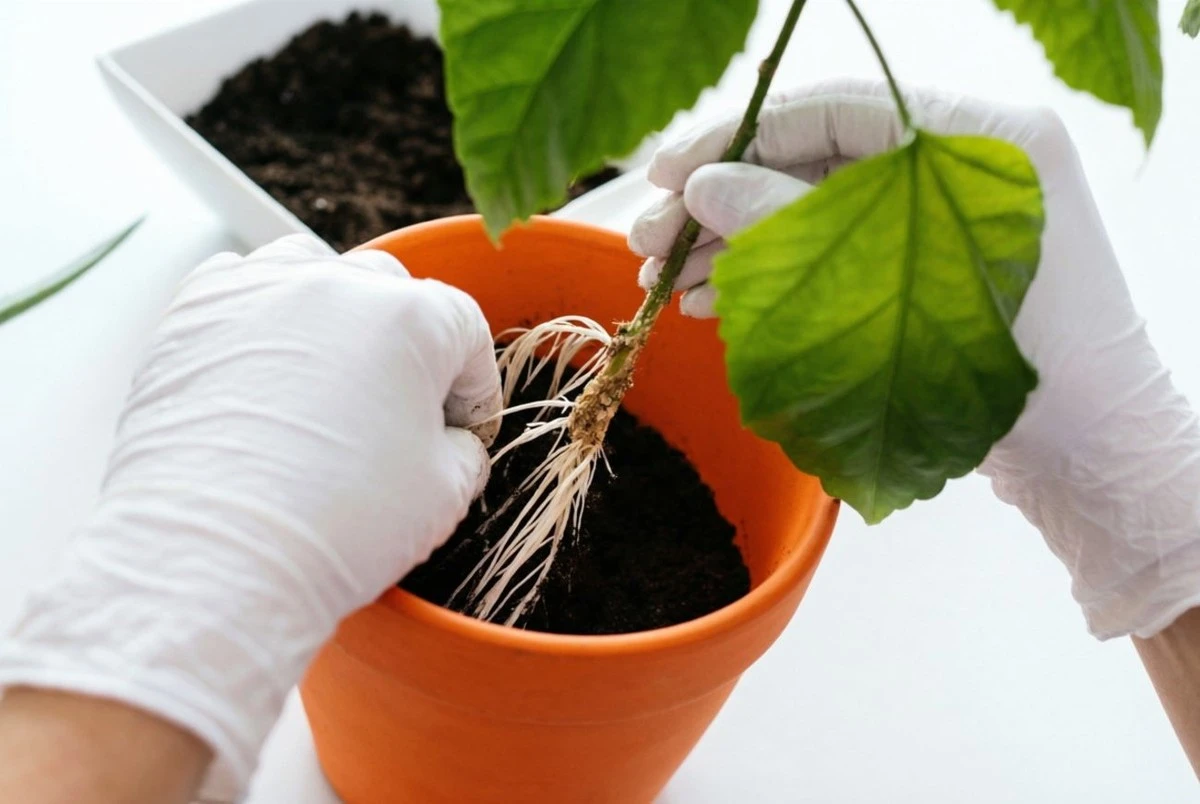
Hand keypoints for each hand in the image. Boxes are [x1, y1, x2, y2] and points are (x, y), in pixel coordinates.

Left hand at [0, 235, 500, 796]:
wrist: (215, 557)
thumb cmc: (335, 527)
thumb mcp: (444, 495)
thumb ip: (462, 447)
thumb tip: (448, 439)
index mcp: (412, 319)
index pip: (464, 328)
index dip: (471, 384)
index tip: (461, 424)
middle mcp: (335, 286)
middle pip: (391, 291)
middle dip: (405, 345)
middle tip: (396, 407)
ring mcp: (257, 292)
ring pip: (313, 274)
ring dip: (331, 316)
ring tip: (326, 378)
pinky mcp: (191, 315)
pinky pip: (240, 289)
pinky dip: (259, 318)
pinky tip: (264, 372)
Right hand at [632, 78, 1199, 640]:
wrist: (1093, 456)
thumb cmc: (1019, 366)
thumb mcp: (895, 285)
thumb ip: (792, 227)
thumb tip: (699, 186)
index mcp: (977, 138)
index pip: (835, 111)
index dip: (736, 137)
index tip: (665, 174)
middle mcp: (958, 167)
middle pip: (813, 164)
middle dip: (722, 202)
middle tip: (647, 242)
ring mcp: (940, 220)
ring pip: (813, 214)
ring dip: (735, 245)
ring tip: (662, 282)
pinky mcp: (923, 271)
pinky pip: (835, 256)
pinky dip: (773, 278)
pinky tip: (710, 303)